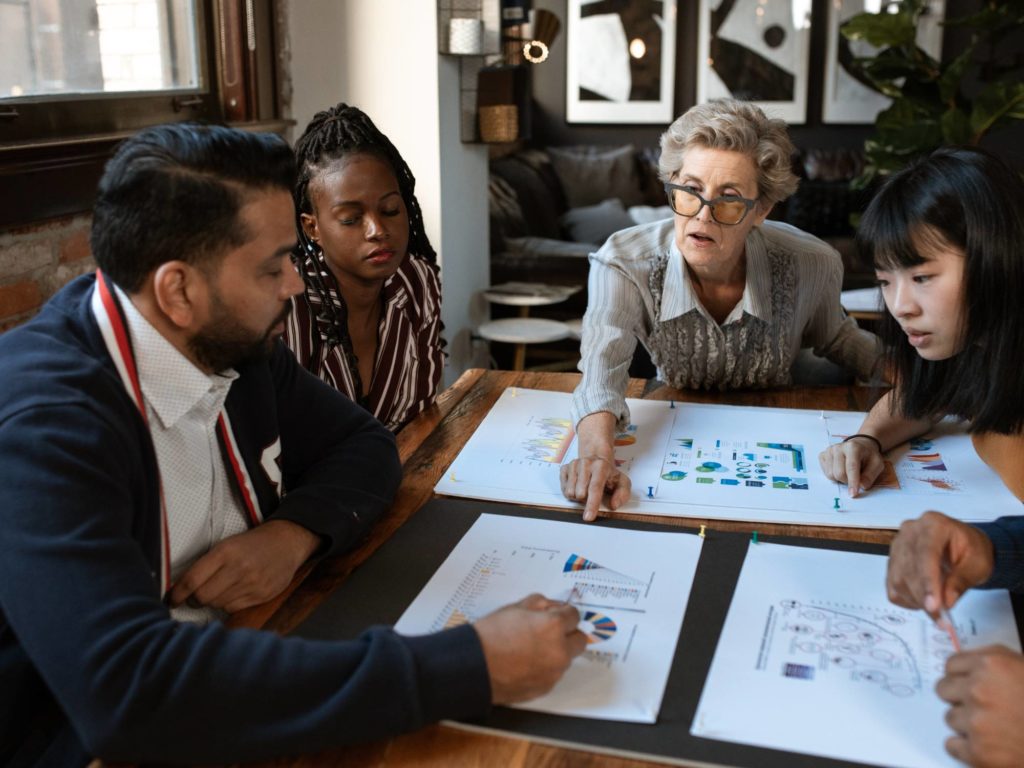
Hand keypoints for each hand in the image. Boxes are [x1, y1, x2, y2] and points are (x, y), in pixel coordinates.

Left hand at [169, 519, 320, 612]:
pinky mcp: (262, 595)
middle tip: (193, 598)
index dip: (177, 594)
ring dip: (212, 602)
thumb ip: (206, 565)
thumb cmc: (252, 543)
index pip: (192, 581)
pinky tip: (234, 593)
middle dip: (193, 600)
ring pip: (217, 604)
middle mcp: (239, 568)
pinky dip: (228, 604)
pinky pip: (233, 608)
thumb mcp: (227, 545)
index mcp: (225, 552)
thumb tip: (182, 588)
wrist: (287, 542)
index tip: (170, 599)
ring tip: (218, 591)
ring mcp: (252, 583)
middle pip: (202, 597)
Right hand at [474, 594, 587, 703]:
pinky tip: (526, 664)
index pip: (574, 616)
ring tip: (531, 649)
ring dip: (557, 652)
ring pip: (567, 658)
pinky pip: (554, 674)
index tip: (555, 615)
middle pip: (580, 640)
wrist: (474, 666)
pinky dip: (546, 668)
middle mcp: (560, 651)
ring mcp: (554, 672)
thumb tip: (554, 606)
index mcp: (554, 626)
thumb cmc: (492, 634)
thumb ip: (541, 603)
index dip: (563, 613)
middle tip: (549, 632)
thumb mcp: (515, 607)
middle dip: (568, 634)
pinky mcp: (546, 688)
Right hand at [561, 456, 630, 521]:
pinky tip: (577, 486)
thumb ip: (623, 494)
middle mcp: (585, 463)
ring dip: (578, 496)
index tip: (588, 517)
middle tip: (592, 493)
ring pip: (570, 492)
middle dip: (586, 499)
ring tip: (585, 489)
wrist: (597, 458)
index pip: (595, 488)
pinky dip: (570, 491)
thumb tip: (613, 505)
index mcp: (601, 466)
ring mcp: (573, 465)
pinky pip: (563, 489)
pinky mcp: (564, 468)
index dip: (591, 504)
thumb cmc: (609, 473)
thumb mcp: (622, 482)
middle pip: (580, 493)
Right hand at [818, 436, 885, 497]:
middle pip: (839, 473)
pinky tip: (840, 470)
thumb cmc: (868, 456)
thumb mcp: (877, 464)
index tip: (853, 494)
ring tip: (847, 473)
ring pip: (831, 475)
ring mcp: (829, 451)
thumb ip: (870, 475)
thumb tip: (862, 486)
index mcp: (853, 447)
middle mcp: (838, 448)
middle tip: (855, 478)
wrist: (859, 446)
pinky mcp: (822, 455)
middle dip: (847, 481)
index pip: (851, 467)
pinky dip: (833, 476)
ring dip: (840, 479)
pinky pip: (825, 473)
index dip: (852, 481)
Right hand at [886, 511, 993, 618]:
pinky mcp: (892, 561)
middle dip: (924, 597)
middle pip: (909, 568)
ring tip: (938, 611)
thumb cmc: (971, 551)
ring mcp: (897, 545)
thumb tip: (945, 601)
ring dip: (917, 601)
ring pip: (899, 579)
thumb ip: (961, 581)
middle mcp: (910, 531)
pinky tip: (925, 600)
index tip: (933, 606)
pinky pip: (893, 587)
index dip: (928, 581)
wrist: (962, 546)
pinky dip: (909, 600)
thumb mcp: (978, 564)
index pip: (925, 553)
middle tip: (942, 619)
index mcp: (934, 524)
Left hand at [937, 645, 1023, 766]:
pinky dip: (965, 748)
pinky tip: (985, 745)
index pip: (951, 665)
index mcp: (990, 665)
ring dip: (966, 723)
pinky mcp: (978, 752)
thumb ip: (991, 662)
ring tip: (992, 727)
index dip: (961, 676)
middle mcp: (978, 690)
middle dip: (959, 698)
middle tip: (979, 706)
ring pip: (950, 718)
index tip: (966, 683)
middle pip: (944, 690)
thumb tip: (967, 666)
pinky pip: (952, 745)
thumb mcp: (1021, 666)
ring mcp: (976, 722)